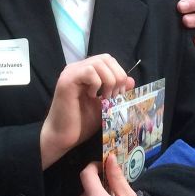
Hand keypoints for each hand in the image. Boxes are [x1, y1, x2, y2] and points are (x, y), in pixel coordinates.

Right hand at [40, 54, 132, 168]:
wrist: (63, 137)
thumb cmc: (82, 123)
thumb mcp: (105, 104)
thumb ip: (117, 91)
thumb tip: (131, 80)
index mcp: (86, 72)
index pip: (108, 60)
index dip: (119, 73)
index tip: (120, 93)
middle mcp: (77, 68)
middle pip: (105, 58)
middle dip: (117, 77)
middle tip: (115, 96)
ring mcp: (71, 73)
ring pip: (98, 63)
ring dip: (108, 81)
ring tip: (105, 97)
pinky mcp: (66, 81)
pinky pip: (89, 72)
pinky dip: (96, 84)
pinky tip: (92, 96)